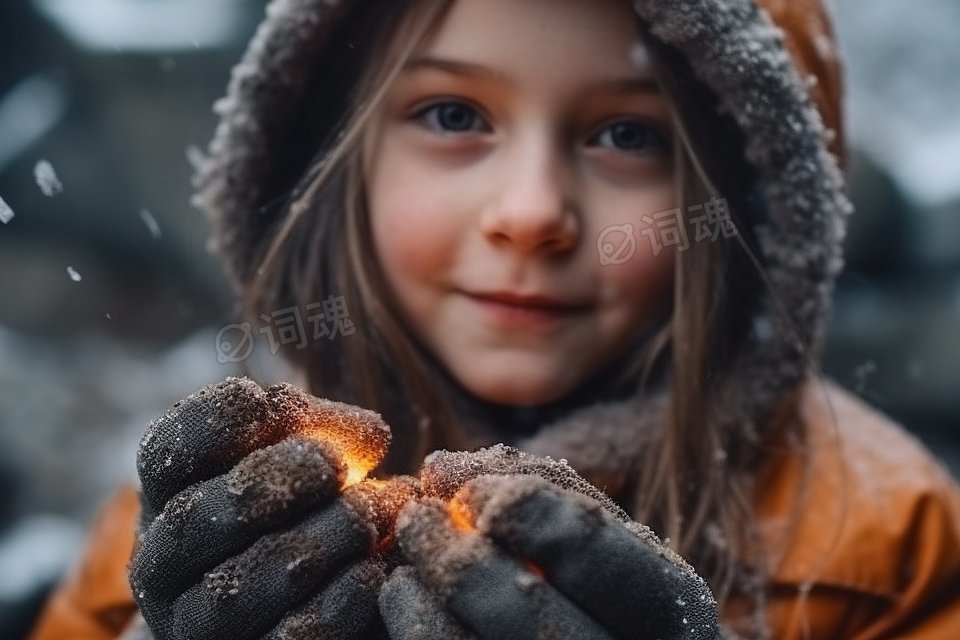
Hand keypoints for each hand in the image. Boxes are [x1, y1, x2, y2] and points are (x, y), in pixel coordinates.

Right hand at [128, 377, 414, 639]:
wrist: (302, 596)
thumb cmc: (302, 501)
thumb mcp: (301, 453)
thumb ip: (325, 431)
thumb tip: (370, 437)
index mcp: (170, 489)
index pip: (169, 448)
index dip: (213, 421)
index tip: (262, 402)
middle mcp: (164, 560)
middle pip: (196, 519)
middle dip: (270, 483)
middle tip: (332, 466)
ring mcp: (193, 622)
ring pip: (235, 589)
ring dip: (311, 543)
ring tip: (366, 515)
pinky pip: (284, 639)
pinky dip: (335, 602)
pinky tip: (372, 570)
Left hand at [379, 447, 721, 639]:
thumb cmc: (613, 593)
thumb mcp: (605, 537)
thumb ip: (538, 488)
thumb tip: (442, 470)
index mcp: (674, 612)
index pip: (593, 552)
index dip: (525, 512)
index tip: (474, 495)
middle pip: (527, 616)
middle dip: (458, 560)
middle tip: (416, 518)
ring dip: (424, 598)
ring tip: (409, 561)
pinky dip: (416, 627)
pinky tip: (408, 599)